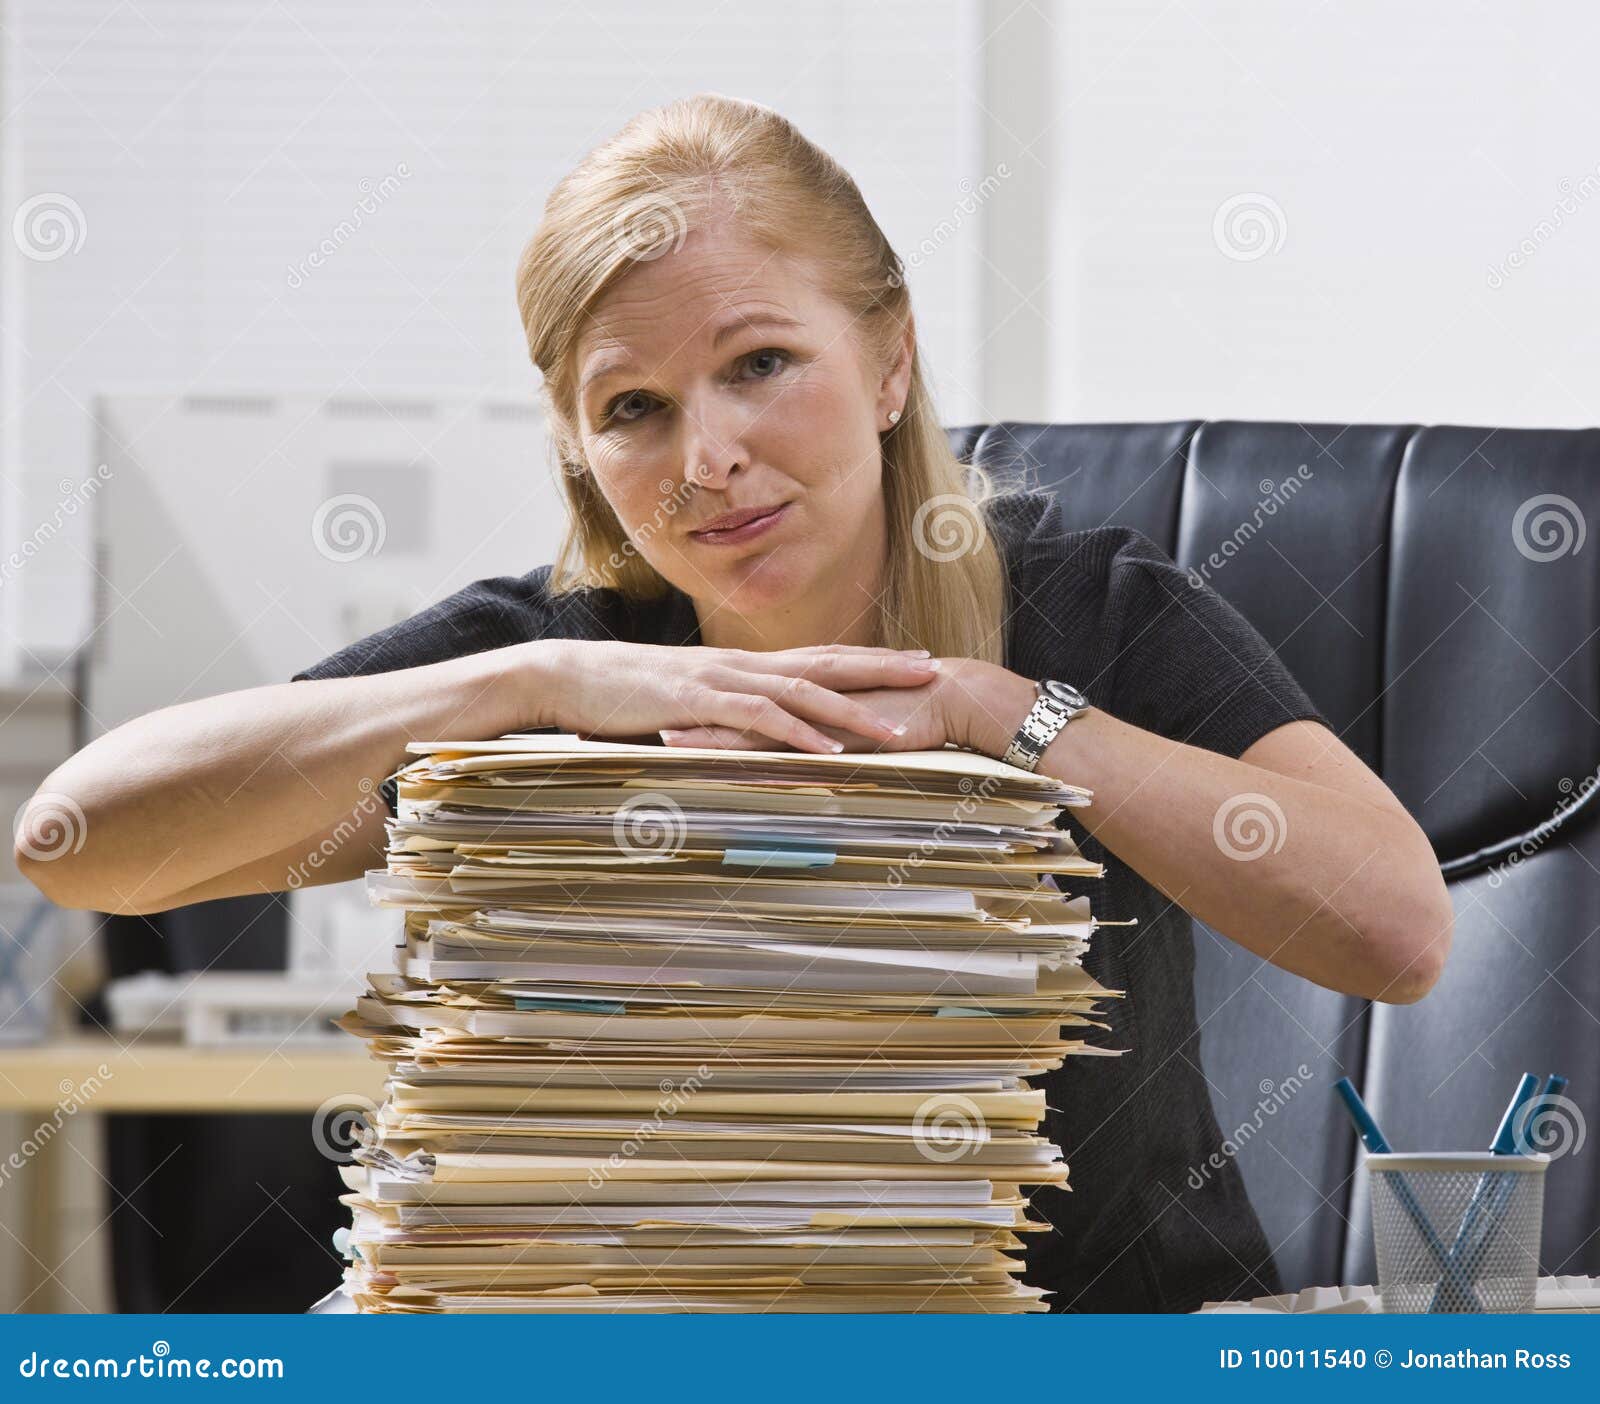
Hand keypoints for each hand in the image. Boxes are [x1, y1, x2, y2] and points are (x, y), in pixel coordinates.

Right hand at [527, 639, 943, 753]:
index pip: (819, 657)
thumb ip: (722, 713)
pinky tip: (826, 752)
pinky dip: (796, 734)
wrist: (568, 678)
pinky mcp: (697, 703)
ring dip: (852, 711)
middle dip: (883, 668)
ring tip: (898, 728)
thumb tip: (753, 733)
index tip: (914, 661)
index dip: (870, 659)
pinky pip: (757, 718)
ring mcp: (721, 681)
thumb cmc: (622, 694)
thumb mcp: (685, 700)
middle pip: (827, 662)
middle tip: (935, 671)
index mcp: (742, 665)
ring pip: (802, 691)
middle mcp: (741, 666)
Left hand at [659, 658, 1038, 757]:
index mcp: (806, 691)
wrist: (955, 696)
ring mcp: (816, 709)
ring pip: (750, 719)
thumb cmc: (914, 711)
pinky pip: (786, 741)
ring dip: (708, 729)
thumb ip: (836, 730)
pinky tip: (728, 760)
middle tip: (644, 715)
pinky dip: (752, 749)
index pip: (745, 697)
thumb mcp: (862, 723)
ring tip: (664, 735)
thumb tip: (819, 747)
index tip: (666, 708)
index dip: (707, 703)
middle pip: (735, 701)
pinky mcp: (833, 728)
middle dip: (690, 709)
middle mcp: (803, 694)